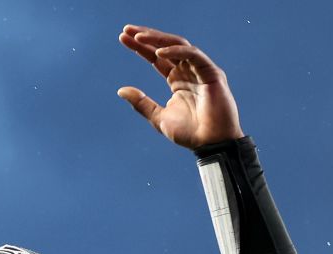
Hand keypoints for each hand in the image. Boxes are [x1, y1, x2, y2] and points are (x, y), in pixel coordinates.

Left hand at [117, 25, 243, 149]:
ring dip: (158, 39)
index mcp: (177, 80)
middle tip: (127, 30)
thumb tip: (121, 90)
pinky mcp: (212, 73)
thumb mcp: (158, 117)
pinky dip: (177, 51)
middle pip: (166, 47)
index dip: (140, 47)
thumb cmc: (189, 133)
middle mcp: (188, 71)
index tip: (123, 38)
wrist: (210, 144)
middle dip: (146, 37)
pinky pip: (193, 56)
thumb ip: (141, 103)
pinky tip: (159, 52)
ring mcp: (200, 70)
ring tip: (138, 36)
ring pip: (179, 46)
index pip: (156, 58)